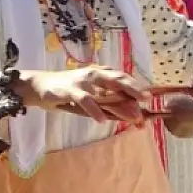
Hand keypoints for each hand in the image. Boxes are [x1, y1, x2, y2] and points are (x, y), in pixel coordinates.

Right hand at [12, 67, 148, 123]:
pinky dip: (94, 110)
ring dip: (120, 105)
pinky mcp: (70, 90)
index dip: (138, 89)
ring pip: (105, 91)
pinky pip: (85, 100)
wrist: (41, 87)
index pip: (124, 78)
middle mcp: (95, 74)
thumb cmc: (71, 92)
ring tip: (133, 115)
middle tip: (147, 99)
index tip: (151, 99)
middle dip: (134, 89)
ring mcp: (83, 81)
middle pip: (119, 79)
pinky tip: (101, 120)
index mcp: (102, 73)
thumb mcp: (93, 97)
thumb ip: (111, 105)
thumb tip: (134, 115)